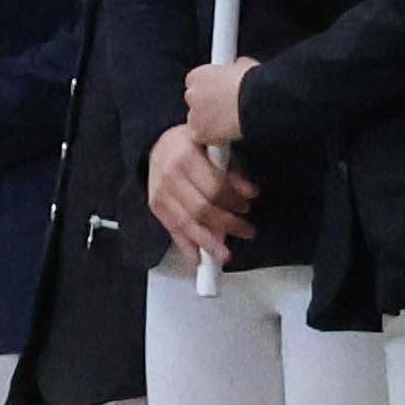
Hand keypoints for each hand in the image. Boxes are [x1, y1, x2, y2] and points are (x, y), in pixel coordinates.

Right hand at [145, 126, 249, 264]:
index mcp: (186, 157)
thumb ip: (230, 170)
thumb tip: (249, 193)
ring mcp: (160, 193)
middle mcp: (170, 177)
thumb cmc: (191, 144)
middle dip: (226, 224)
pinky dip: (187, 247)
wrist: (158, 144)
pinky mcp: (156, 206)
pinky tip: (198, 260)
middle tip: (246, 231)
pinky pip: (173, 230)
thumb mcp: (214, 146)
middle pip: (200, 210)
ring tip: (224, 256)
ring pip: (186, 225)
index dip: (232, 200)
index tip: (246, 205)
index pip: (213, 187)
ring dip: (208, 243)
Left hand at [179, 57, 252, 147]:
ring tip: (231, 121)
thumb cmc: (254, 82)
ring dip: (210, 121)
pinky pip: (203, 138)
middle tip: (227, 107)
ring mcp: (193, 115)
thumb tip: (237, 69)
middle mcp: (191, 94)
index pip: (196, 82)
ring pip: (197, 121)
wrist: (258, 101)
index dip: (210, 88)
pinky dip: (215, 137)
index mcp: (198, 75)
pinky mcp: (199, 134)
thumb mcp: (243, 65)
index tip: (221, 91)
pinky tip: (229, 133)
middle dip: (209, 105)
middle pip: (195, 102)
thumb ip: (232, 69)